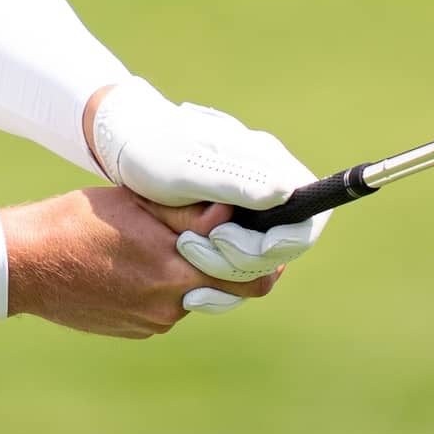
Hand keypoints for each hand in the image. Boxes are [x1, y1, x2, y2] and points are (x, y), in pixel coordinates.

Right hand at [0, 188, 280, 336]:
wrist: (24, 266)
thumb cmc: (77, 222)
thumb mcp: (137, 204)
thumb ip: (189, 214)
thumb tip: (233, 210)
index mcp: (174, 270)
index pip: (249, 275)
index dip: (264, 253)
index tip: (266, 234)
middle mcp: (169, 305)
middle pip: (229, 291)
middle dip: (236, 265)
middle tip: (232, 237)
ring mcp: (152, 322)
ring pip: (197, 297)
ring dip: (197, 273)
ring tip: (171, 242)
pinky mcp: (137, 329)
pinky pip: (169, 306)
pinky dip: (168, 285)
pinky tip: (141, 262)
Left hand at [84, 80, 326, 287]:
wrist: (125, 145)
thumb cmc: (154, 152)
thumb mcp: (189, 168)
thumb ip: (238, 182)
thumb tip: (286, 193)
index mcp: (267, 164)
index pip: (308, 216)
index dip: (290, 240)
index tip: (253, 246)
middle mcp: (266, 187)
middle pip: (284, 247)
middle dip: (245, 258)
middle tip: (194, 246)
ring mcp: (249, 210)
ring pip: (261, 264)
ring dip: (225, 271)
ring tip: (182, 249)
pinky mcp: (230, 228)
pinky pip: (239, 269)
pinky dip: (217, 282)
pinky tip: (189, 288)